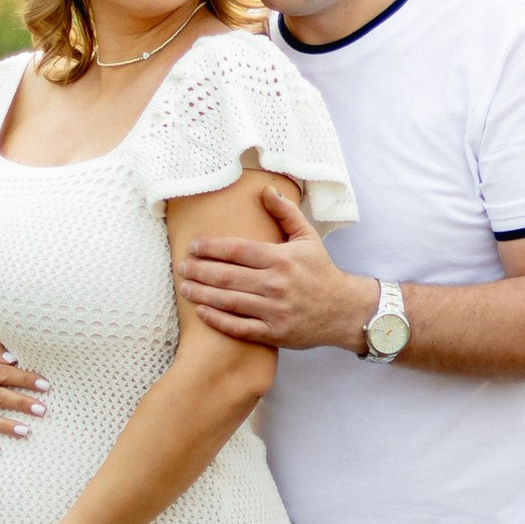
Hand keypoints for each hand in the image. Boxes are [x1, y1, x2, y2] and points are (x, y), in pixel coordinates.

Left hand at [177, 181, 375, 351]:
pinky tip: (201, 313)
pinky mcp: (275, 334)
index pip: (237, 250)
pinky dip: (218, 321)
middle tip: (180, 266)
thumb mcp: (308, 237)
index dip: (211, 247)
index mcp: (281, 258)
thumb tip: (266, 190)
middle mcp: (276, 284)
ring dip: (202, 294)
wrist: (343, 310)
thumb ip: (285, 213)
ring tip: (184, 287)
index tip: (193, 246)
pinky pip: (240, 328)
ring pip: (229, 302)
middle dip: (199, 270)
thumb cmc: (321, 271)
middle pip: (227, 276)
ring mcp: (274, 311)